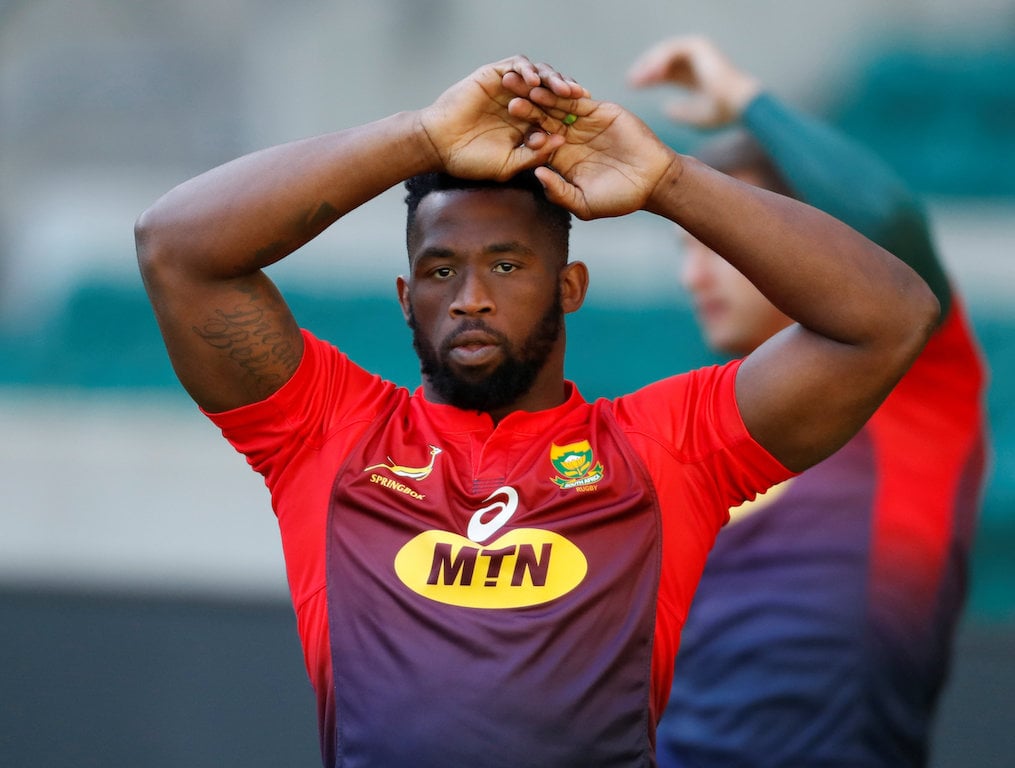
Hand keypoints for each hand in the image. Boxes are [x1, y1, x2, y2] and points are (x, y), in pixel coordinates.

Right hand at [418, 55, 586, 180]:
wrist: (439, 147)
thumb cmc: (471, 160)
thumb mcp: (509, 164)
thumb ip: (534, 155)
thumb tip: (561, 142)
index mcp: (527, 124)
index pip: (556, 114)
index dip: (571, 115)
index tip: (587, 120)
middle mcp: (520, 103)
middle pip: (552, 91)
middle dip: (568, 93)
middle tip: (581, 98)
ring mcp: (507, 89)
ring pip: (538, 75)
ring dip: (553, 79)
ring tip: (564, 89)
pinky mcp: (493, 76)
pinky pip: (516, 65)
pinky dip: (528, 69)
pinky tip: (535, 81)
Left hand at [506, 86, 677, 220]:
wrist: (652, 182)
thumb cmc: (618, 199)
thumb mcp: (583, 204)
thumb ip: (559, 191)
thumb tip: (536, 174)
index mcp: (560, 159)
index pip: (536, 143)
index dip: (522, 136)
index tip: (503, 129)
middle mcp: (568, 138)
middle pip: (541, 120)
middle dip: (525, 108)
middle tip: (506, 96)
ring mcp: (583, 123)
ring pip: (556, 106)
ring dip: (540, 96)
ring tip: (522, 86)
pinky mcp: (599, 111)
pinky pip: (578, 101)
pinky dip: (564, 94)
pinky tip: (548, 87)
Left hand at [626, 35, 760, 127]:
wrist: (738, 105)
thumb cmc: (721, 113)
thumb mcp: (694, 117)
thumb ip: (680, 113)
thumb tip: (666, 110)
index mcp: (694, 76)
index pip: (666, 73)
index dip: (649, 78)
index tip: (633, 86)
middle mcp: (696, 62)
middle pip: (662, 62)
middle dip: (645, 71)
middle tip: (631, 82)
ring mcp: (698, 51)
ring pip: (664, 53)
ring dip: (649, 66)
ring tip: (638, 80)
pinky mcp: (698, 46)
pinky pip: (672, 50)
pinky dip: (659, 61)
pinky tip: (651, 75)